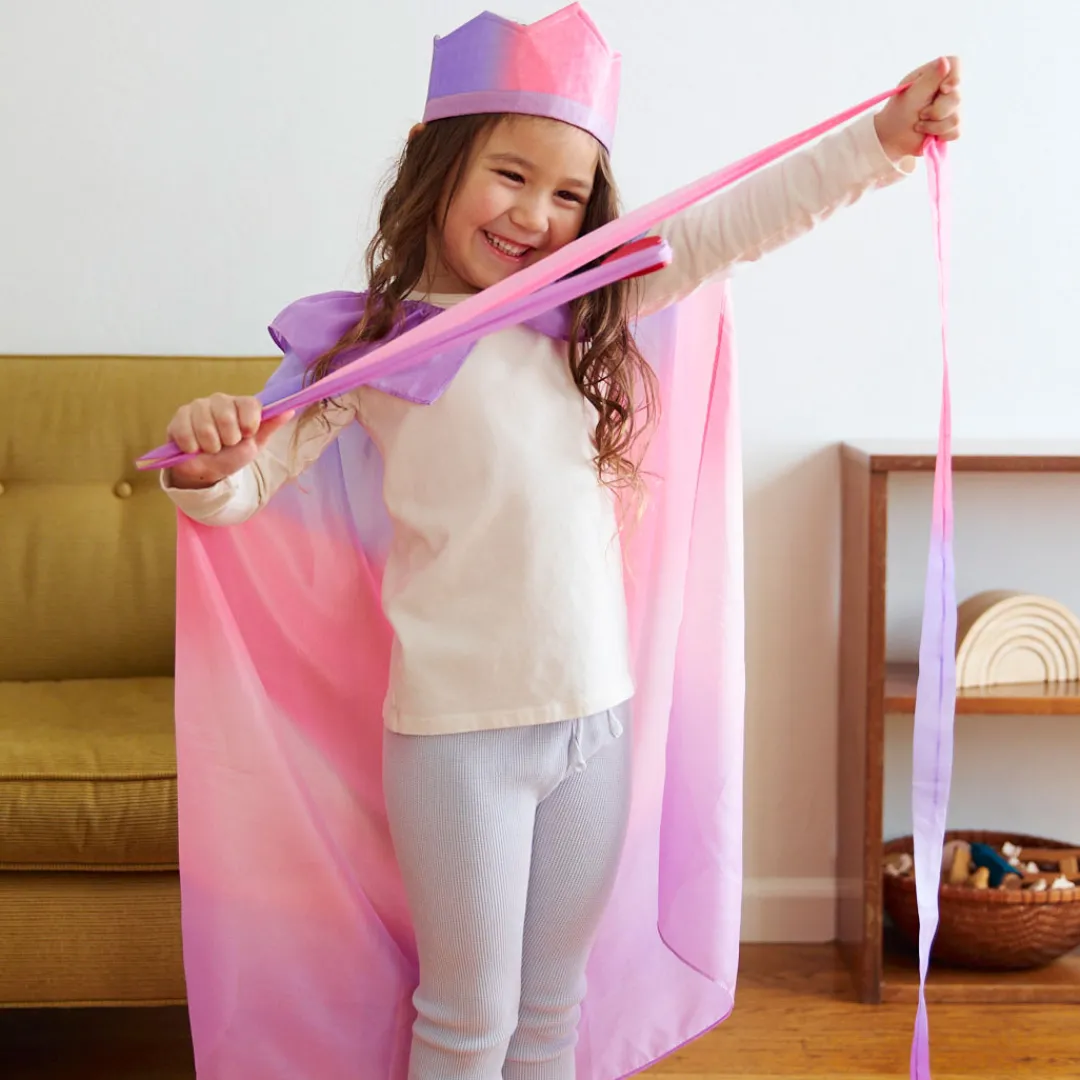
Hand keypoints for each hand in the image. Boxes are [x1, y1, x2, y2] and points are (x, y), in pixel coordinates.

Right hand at [164, 393, 294, 488]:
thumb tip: (290, 410)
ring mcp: (198, 406)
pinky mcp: (179, 417)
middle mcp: (220, 401)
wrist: (208, 470)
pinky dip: (192, 446)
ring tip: (211, 449)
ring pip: (204, 424)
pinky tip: (194, 449)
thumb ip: (270, 426)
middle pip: (225, 414)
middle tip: (227, 445)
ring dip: (210, 445)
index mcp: (240, 405)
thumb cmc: (233, 454)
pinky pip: (185, 431)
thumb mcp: (255, 443)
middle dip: (228, 438)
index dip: (249, 422)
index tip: (247, 435)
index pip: (249, 403)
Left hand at [874, 56, 961, 160]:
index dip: (954, 77)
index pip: (956, 64)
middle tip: (920, 114)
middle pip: (958, 96)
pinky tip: (928, 134)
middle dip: (937, 111)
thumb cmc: (897, 114)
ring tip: (919, 126)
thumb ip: (930, 79)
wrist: (892, 140)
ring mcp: (952, 107)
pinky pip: (956, 131)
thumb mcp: (912, 95)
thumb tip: (944, 61)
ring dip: (934, 127)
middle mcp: (947, 88)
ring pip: (957, 117)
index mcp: (934, 74)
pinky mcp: (952, 125)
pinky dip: (940, 135)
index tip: (944, 89)